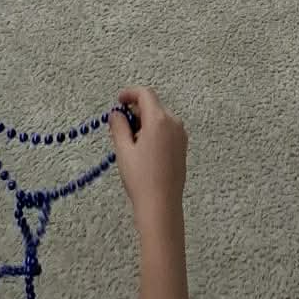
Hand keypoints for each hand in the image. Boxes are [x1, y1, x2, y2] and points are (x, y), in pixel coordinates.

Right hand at [110, 87, 187, 232]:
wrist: (161, 205)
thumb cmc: (140, 179)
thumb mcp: (124, 151)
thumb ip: (119, 127)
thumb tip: (116, 114)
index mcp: (159, 120)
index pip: (145, 94)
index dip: (130, 93)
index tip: (118, 100)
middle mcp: (174, 122)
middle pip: (153, 106)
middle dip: (136, 111)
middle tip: (119, 126)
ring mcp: (181, 134)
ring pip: (160, 118)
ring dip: (144, 122)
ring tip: (130, 143)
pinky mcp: (182, 146)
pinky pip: (167, 130)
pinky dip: (154, 131)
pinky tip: (143, 150)